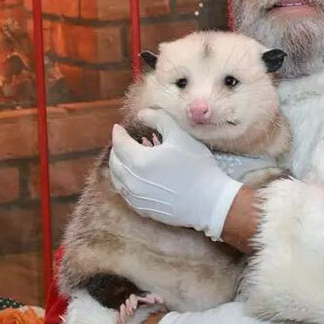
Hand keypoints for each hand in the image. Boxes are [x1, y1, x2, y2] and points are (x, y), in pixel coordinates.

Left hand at [109, 109, 241, 239]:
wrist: (209, 202)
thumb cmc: (197, 168)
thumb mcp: (180, 135)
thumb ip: (158, 119)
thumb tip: (141, 114)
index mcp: (138, 161)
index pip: (119, 143)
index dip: (118, 133)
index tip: (119, 127)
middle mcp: (132, 181)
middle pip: (114, 162)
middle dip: (117, 149)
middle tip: (123, 141)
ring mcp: (136, 198)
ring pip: (117, 179)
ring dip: (120, 166)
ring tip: (128, 158)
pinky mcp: (143, 209)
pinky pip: (126, 194)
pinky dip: (125, 182)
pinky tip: (135, 177)